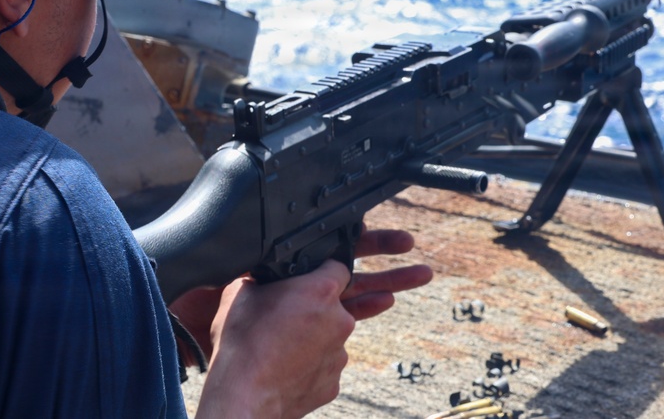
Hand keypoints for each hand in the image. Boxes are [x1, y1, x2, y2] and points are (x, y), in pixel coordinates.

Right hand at [168, 225, 433, 361]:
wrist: (242, 399)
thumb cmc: (239, 345)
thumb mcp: (243, 292)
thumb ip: (263, 274)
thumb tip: (263, 264)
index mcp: (320, 289)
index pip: (338, 264)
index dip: (327, 265)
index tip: (326, 266)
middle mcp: (339, 318)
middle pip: (356, 295)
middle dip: (392, 281)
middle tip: (424, 272)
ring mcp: (339, 352)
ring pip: (334, 332)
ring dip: (319, 332)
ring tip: (289, 341)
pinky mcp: (334, 380)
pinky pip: (326, 361)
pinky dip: (312, 360)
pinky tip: (287, 364)